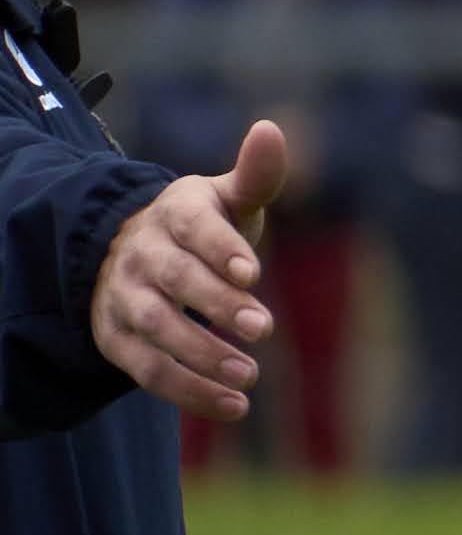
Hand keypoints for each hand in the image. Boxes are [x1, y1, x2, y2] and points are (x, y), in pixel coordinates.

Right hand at [90, 121, 286, 420]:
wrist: (135, 253)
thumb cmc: (201, 225)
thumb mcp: (227, 198)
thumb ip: (256, 175)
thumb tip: (270, 129)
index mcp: (174, 214)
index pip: (194, 229)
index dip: (221, 249)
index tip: (253, 273)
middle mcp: (142, 255)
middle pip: (176, 281)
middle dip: (217, 305)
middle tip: (263, 328)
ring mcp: (125, 298)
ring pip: (158, 329)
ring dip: (202, 355)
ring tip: (250, 374)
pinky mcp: (117, 339)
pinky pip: (148, 370)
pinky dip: (188, 391)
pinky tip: (234, 405)